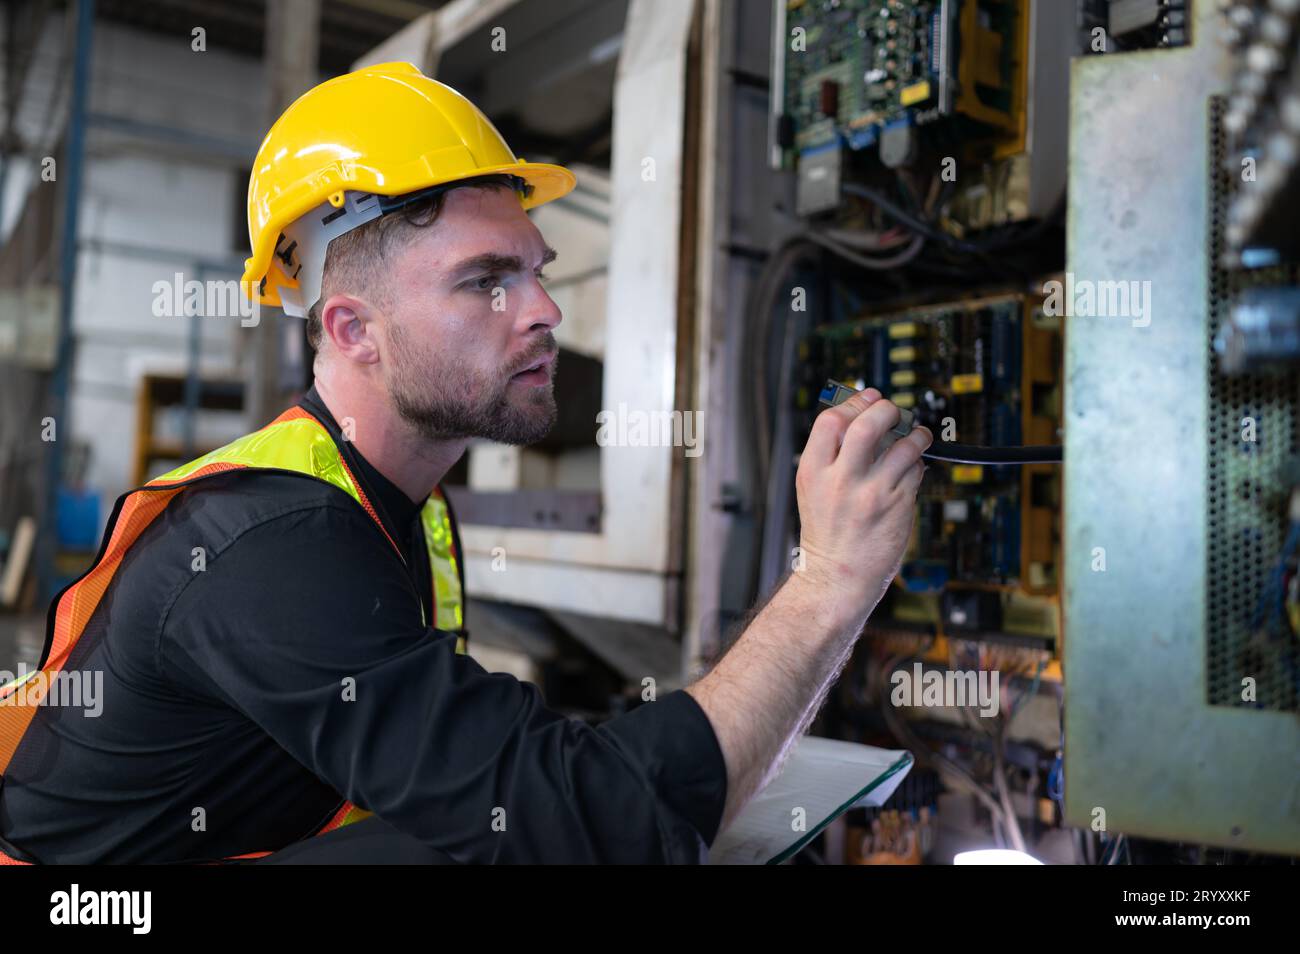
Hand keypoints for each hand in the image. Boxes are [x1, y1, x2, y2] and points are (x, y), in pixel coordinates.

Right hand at [790, 387, 931, 625]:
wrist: (838, 576)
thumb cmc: (827, 533)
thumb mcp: (813, 488)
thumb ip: (831, 454)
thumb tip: (861, 415)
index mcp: (813, 471)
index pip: (832, 419)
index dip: (855, 402)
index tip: (869, 396)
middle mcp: (841, 480)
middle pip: (869, 423)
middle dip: (886, 409)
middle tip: (893, 411)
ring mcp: (871, 492)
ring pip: (903, 444)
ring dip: (915, 435)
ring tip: (916, 437)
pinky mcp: (897, 505)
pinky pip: (915, 471)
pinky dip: (917, 466)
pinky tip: (909, 472)